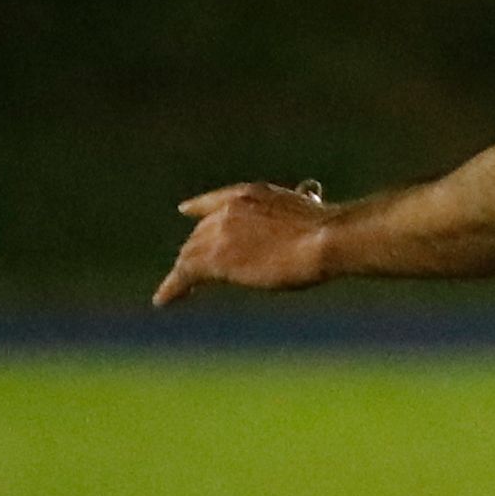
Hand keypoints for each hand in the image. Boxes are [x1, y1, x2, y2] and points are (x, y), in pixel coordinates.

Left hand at [156, 180, 340, 304]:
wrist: (325, 239)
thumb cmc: (331, 230)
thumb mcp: (311, 211)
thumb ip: (300, 209)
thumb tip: (313, 197)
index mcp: (251, 194)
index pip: (215, 200)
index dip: (199, 207)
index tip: (186, 210)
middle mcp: (228, 210)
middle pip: (200, 233)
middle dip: (195, 251)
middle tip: (190, 272)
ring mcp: (218, 233)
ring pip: (190, 254)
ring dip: (184, 272)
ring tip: (177, 289)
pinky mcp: (214, 260)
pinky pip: (183, 274)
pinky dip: (172, 288)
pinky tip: (163, 300)